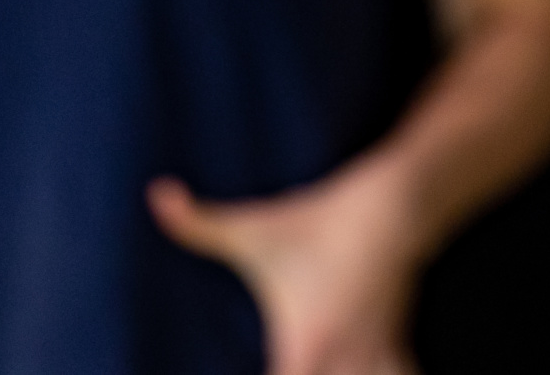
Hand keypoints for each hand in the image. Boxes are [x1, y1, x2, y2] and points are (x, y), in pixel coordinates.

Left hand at [149, 165, 422, 374]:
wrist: (390, 206)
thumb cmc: (319, 221)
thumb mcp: (255, 227)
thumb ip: (198, 223)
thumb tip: (155, 193)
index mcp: (306, 348)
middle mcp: (345, 360)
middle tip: (289, 374)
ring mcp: (375, 355)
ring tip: (327, 374)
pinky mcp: (394, 343)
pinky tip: (371, 372)